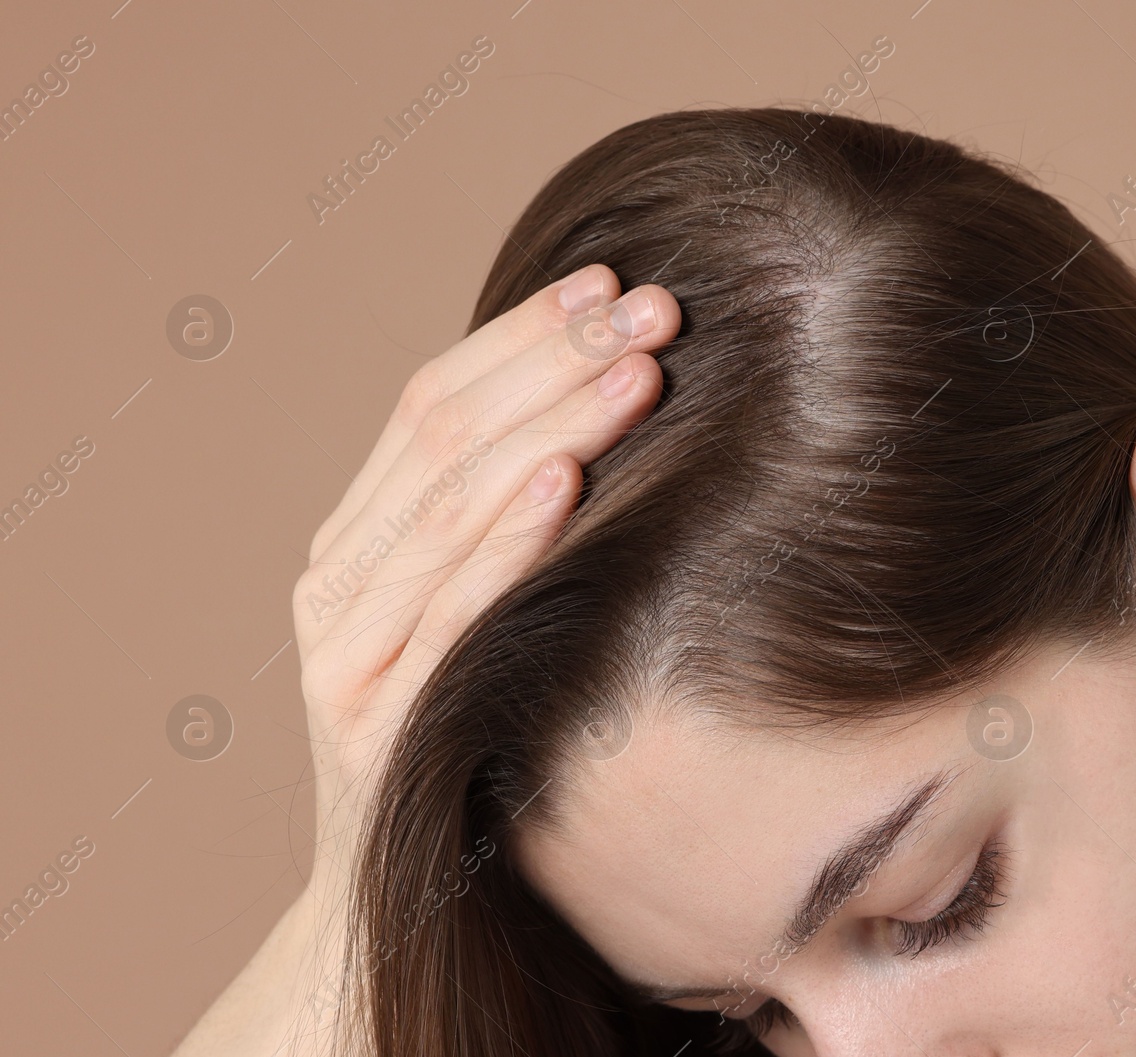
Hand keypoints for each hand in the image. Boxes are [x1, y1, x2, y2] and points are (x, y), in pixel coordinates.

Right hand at [295, 264, 678, 898]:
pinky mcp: (374, 718)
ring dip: (548, 425)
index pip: (430, 405)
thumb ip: (500, 530)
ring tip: (635, 368)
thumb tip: (606, 412)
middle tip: (651, 308)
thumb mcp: (471, 620)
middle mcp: (333, 581)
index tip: (606, 280)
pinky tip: (566, 481)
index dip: (519, 335)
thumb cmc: (462, 737)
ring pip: (446, 507)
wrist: (393, 901)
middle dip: (553, 361)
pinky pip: (447, 612)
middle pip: (442, 437)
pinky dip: (505, 539)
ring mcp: (342, 651)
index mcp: (353, 540)